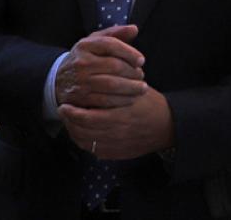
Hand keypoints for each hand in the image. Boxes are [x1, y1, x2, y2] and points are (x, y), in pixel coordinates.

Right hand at [55, 25, 145, 108]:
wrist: (58, 80)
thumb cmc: (84, 58)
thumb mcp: (94, 42)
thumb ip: (115, 34)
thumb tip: (134, 29)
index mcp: (85, 45)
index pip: (111, 44)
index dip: (129, 52)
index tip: (141, 60)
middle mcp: (81, 62)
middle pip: (114, 66)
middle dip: (133, 72)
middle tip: (142, 76)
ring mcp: (80, 81)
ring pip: (112, 85)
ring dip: (131, 88)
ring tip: (141, 88)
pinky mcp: (81, 98)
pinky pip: (106, 101)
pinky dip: (121, 101)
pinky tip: (130, 99)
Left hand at [59, 84, 173, 160]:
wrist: (167, 126)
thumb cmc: (150, 103)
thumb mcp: (135, 88)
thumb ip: (116, 84)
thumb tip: (93, 77)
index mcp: (121, 114)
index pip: (88, 117)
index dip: (72, 112)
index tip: (64, 104)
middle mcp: (118, 132)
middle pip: (84, 131)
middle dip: (69, 121)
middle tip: (62, 111)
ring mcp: (118, 144)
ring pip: (87, 142)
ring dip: (74, 132)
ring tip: (69, 121)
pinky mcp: (118, 153)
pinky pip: (94, 151)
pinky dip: (84, 142)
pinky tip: (80, 133)